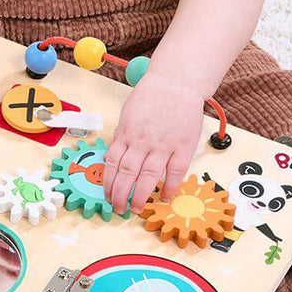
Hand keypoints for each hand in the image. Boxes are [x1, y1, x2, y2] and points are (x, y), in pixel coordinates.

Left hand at [103, 75, 206, 214]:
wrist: (176, 83)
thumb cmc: (152, 97)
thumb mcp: (128, 115)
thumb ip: (121, 137)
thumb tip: (111, 158)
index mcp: (127, 133)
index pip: (113, 163)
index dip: (108, 183)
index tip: (108, 196)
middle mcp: (143, 141)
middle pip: (127, 173)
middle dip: (120, 195)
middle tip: (118, 208)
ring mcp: (163, 144)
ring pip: (148, 176)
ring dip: (140, 195)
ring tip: (136, 208)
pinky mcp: (183, 146)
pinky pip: (175, 172)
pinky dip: (169, 187)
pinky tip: (164, 197)